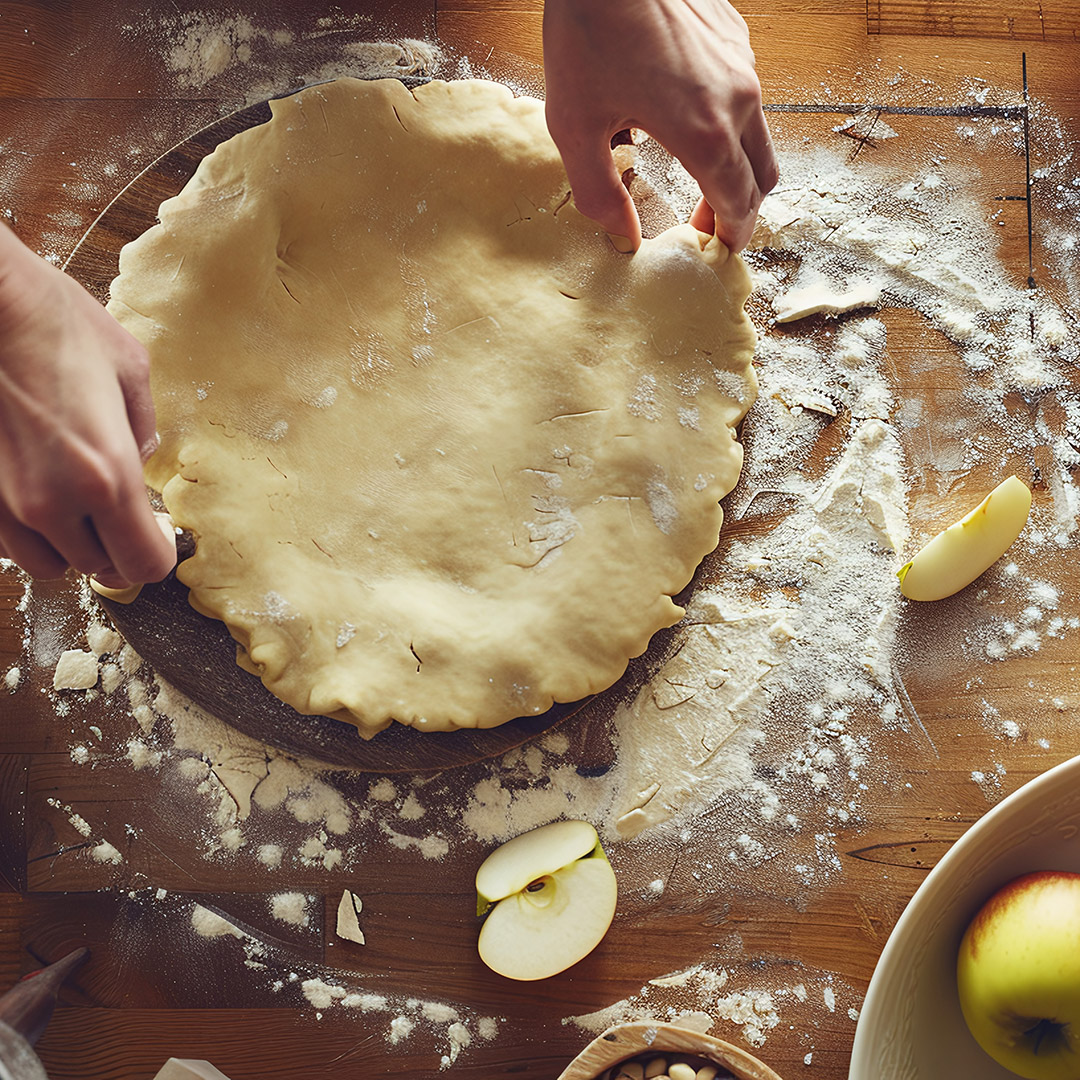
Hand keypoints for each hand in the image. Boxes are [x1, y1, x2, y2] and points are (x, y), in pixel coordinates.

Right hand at [0, 225, 175, 586]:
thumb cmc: (56, 323)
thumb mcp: (129, 371)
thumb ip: (143, 433)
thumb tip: (141, 463)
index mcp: (107, 476)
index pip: (144, 565)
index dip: (158, 554)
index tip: (159, 533)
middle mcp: (54, 503)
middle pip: (100, 568)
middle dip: (117, 544)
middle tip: (120, 509)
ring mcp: (6, 505)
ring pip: (51, 563)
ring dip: (71, 543)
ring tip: (76, 500)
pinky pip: (11, 543)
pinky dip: (31, 530)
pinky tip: (38, 488)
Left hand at [543, 0, 777, 251]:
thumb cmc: (587, 32)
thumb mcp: (574, 126)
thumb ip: (600, 193)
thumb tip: (622, 238)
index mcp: (704, 132)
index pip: (738, 204)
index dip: (729, 236)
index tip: (714, 252)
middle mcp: (738, 99)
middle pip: (762, 176)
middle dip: (739, 209)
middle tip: (706, 225)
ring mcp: (743, 64)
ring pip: (759, 135)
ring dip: (734, 165)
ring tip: (694, 174)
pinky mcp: (736, 37)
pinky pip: (744, 95)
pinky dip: (727, 121)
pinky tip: (682, 114)